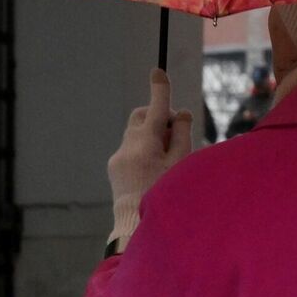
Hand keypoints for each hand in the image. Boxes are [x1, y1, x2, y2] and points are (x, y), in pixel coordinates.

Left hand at [106, 68, 193, 243]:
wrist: (136, 225)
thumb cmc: (165, 194)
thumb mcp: (181, 164)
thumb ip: (182, 135)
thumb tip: (180, 113)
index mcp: (147, 144)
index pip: (156, 109)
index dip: (159, 89)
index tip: (158, 71)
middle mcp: (128, 146)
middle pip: (143, 115)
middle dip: (158, 117)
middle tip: (174, 135)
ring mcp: (118, 156)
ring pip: (136, 132)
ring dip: (151, 135)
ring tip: (165, 158)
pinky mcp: (114, 166)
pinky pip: (130, 147)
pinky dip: (143, 149)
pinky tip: (151, 170)